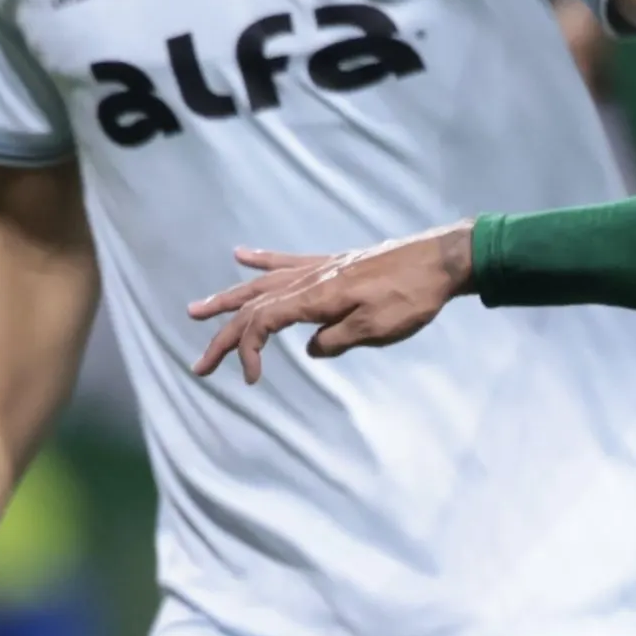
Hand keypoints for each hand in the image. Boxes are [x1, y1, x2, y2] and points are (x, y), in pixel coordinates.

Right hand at [186, 224, 476, 383]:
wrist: (439, 261)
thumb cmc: (411, 297)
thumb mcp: (376, 329)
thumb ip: (336, 341)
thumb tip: (312, 349)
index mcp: (316, 298)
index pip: (263, 323)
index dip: (248, 352)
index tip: (252, 379)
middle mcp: (309, 280)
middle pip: (252, 307)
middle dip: (222, 337)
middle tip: (199, 365)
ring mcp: (318, 269)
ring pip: (260, 284)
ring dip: (227, 300)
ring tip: (197, 311)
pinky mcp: (331, 264)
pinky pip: (286, 262)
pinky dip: (260, 261)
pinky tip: (241, 255)